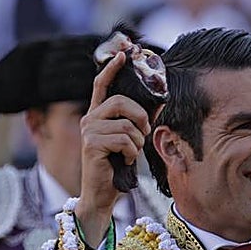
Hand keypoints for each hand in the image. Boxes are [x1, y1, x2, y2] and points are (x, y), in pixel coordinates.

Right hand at [76, 51, 151, 245]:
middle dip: (140, 117)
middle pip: (120, 102)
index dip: (111, 69)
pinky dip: (132, 153)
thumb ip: (140, 121)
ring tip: (132, 155)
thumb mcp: (131, 140)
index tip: (123, 55)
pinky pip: (124, 140)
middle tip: (145, 132)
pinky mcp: (92, 145)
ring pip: (126, 125)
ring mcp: (89, 132)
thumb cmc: (117, 168)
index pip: (101, 85)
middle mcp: (89, 120)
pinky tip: (126, 162)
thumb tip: (161, 100)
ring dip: (137, 143)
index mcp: (97, 115)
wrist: (101, 195)